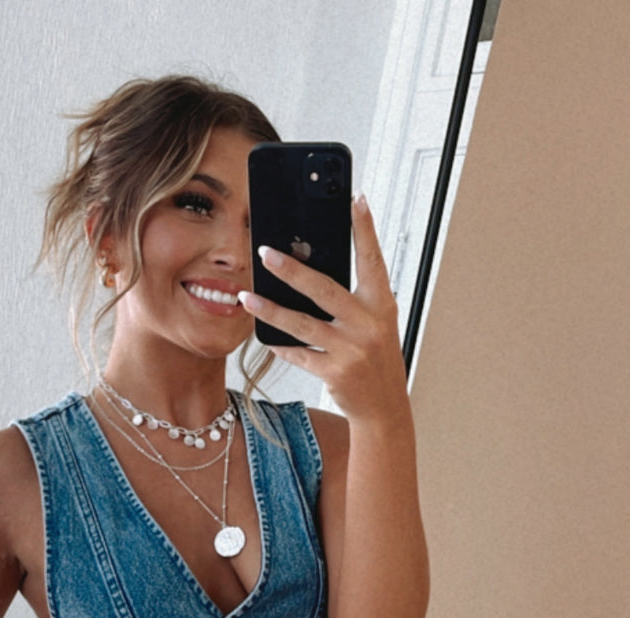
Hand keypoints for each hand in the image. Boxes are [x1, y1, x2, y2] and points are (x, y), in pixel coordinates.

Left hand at [238, 196, 407, 427]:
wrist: (383, 406)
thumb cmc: (375, 357)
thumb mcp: (375, 322)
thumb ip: (353, 298)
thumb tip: (315, 266)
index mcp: (381, 305)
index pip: (372, 260)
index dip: (365, 230)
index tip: (355, 199)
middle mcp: (368, 325)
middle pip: (324, 289)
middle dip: (291, 270)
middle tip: (265, 252)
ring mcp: (351, 350)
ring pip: (301, 324)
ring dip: (269, 309)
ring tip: (246, 295)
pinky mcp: (334, 373)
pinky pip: (299, 354)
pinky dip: (281, 344)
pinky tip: (264, 335)